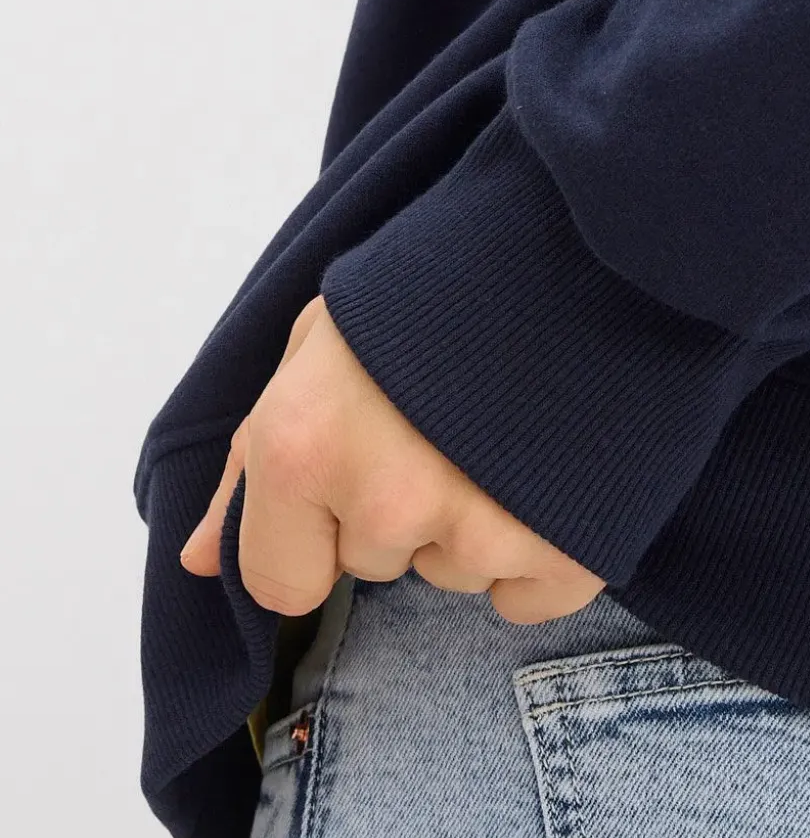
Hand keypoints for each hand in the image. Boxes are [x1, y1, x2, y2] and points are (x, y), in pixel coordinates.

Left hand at [178, 293, 607, 624]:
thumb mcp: (320, 340)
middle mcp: (383, 503)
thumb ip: (251, 457)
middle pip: (378, 562)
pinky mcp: (564, 547)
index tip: (359, 470)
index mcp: (302, 448)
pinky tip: (547, 472)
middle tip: (446, 420)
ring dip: (475, 520)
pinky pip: (526, 599)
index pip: (282, 581)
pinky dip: (540, 551)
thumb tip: (201, 557)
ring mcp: (478, 531)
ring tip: (505, 426)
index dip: (317, 530)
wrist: (580, 239)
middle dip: (404, 505)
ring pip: (455, 572)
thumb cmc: (435, 280)